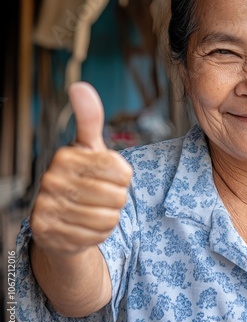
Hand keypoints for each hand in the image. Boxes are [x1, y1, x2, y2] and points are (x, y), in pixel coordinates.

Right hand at [30, 82, 131, 255]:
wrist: (61, 219)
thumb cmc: (82, 179)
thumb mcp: (89, 148)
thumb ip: (89, 119)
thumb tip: (80, 86)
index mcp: (66, 156)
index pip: (120, 170)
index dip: (124, 177)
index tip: (111, 177)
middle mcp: (51, 180)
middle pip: (116, 195)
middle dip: (117, 198)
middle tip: (102, 196)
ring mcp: (47, 208)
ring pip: (108, 217)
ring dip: (108, 216)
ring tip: (94, 210)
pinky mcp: (48, 233)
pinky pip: (96, 236)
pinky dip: (98, 233)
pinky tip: (85, 226)